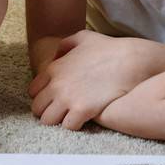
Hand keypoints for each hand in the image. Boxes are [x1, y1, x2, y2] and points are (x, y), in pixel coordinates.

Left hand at [28, 31, 149, 129]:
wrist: (130, 60)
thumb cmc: (109, 48)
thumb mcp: (84, 37)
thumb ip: (66, 44)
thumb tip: (57, 56)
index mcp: (54, 69)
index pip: (33, 91)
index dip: (43, 97)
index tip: (54, 100)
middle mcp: (56, 85)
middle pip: (37, 109)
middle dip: (47, 111)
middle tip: (61, 112)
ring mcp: (68, 98)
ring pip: (47, 121)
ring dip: (58, 121)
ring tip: (70, 118)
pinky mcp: (82, 110)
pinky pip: (67, 127)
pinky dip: (73, 126)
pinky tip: (83, 120)